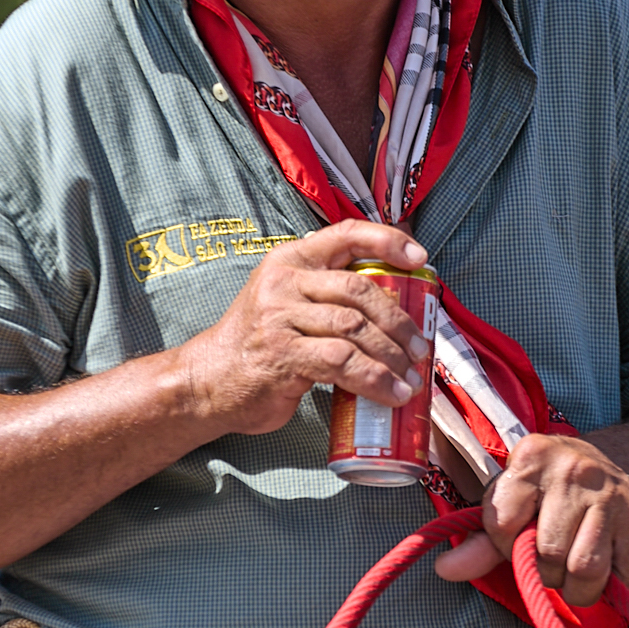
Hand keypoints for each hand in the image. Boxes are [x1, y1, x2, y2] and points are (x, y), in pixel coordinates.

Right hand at [179, 218, 433, 436]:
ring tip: (410, 377)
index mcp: (290, 260)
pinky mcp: (283, 353)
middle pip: (358, 289)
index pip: (345, 234)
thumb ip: (326, 294)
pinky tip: (391, 393)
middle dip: (399, 320)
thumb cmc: (259, 345)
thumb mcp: (287, 303)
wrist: (209, 381)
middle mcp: (284, 281)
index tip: (419, 257)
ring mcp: (280, 316)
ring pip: (354, 327)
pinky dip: (374, 379)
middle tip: (420, 347)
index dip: (387, 241)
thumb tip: (393, 304)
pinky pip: (341, 361)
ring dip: (392, 355)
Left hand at [433, 432, 628, 606]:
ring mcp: (614, 493)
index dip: (507, 544)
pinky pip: (622, 577)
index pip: (502, 523)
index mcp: (532, 456)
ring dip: (578, 586)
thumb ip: (481, 541)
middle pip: (548, 553)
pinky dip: (613, 583)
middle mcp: (575, 468)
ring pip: (585, 570)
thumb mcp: (514, 504)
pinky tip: (610, 560)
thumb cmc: (554, 493)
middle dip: (547, 570)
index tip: (520, 537)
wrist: (623, 467)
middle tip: (554, 555)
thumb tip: (445, 570)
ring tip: (578, 566)